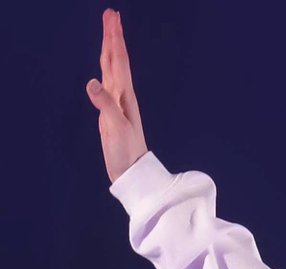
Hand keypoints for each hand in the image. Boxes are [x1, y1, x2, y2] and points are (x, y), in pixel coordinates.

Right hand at [86, 9, 147, 182]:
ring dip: (110, 49)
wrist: (132, 173)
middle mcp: (121, 95)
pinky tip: (102, 68)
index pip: (118, 60)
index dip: (114, 38)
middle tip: (111, 14)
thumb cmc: (127, 152)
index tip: (112, 17)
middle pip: (116, 59)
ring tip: (109, 32)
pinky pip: (106, 84)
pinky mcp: (110, 112)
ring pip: (112, 69)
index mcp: (123, 95)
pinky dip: (104, 71)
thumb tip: (91, 82)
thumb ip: (105, 104)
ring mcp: (116, 103)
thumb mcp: (116, 127)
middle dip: (113, 37)